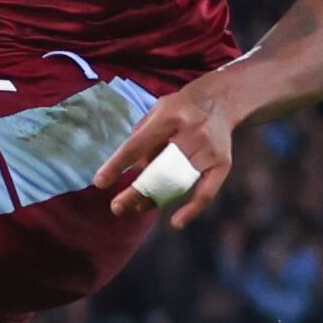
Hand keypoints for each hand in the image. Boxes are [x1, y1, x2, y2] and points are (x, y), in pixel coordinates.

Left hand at [98, 77, 237, 224]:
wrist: (220, 101)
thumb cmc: (178, 110)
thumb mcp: (156, 113)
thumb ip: (141, 140)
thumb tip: (132, 174)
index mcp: (169, 116)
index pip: (138, 145)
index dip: (117, 165)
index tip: (100, 182)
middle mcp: (192, 133)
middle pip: (160, 169)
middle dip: (137, 191)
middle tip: (116, 207)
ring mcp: (210, 149)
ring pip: (178, 182)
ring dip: (156, 199)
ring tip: (136, 209)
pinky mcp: (223, 163)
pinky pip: (207, 191)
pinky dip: (192, 208)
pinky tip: (176, 222)